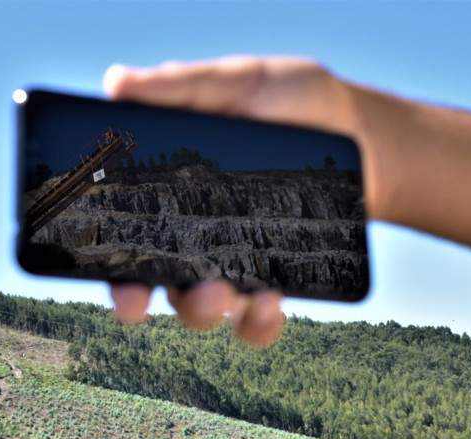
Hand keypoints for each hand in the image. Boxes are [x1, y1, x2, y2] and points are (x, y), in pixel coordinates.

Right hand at [103, 57, 357, 345]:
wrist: (361, 133)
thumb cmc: (291, 103)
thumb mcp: (238, 83)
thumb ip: (182, 87)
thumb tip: (115, 83)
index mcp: (168, 191)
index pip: (122, 231)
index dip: (108, 264)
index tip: (112, 281)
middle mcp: (191, 233)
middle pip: (149, 279)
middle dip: (138, 300)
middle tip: (143, 303)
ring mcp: (232, 260)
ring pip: (198, 307)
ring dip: (201, 310)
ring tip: (226, 292)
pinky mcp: (274, 278)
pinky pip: (254, 320)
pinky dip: (257, 323)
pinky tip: (272, 302)